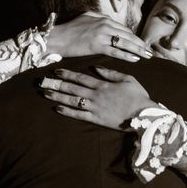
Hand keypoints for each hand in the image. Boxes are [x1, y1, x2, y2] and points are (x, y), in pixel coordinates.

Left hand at [39, 67, 157, 130]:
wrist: (144, 115)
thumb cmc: (138, 96)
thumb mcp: (127, 79)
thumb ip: (111, 73)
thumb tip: (96, 68)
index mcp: (103, 85)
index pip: (81, 78)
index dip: (67, 74)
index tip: (56, 71)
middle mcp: (95, 95)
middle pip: (72, 88)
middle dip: (57, 84)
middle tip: (43, 81)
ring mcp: (95, 108)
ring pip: (72, 101)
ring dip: (58, 96)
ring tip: (46, 93)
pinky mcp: (96, 119)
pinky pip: (79, 115)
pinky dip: (67, 112)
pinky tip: (57, 108)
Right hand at [46, 12, 152, 61]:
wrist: (57, 37)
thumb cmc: (71, 29)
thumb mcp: (87, 17)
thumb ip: (100, 18)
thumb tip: (111, 20)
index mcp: (104, 19)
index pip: (125, 29)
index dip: (135, 37)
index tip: (143, 43)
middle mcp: (105, 25)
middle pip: (128, 35)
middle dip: (140, 44)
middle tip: (150, 51)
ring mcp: (102, 35)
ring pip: (125, 43)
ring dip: (138, 50)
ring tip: (147, 56)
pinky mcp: (97, 46)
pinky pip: (116, 51)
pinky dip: (126, 55)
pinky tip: (135, 59)